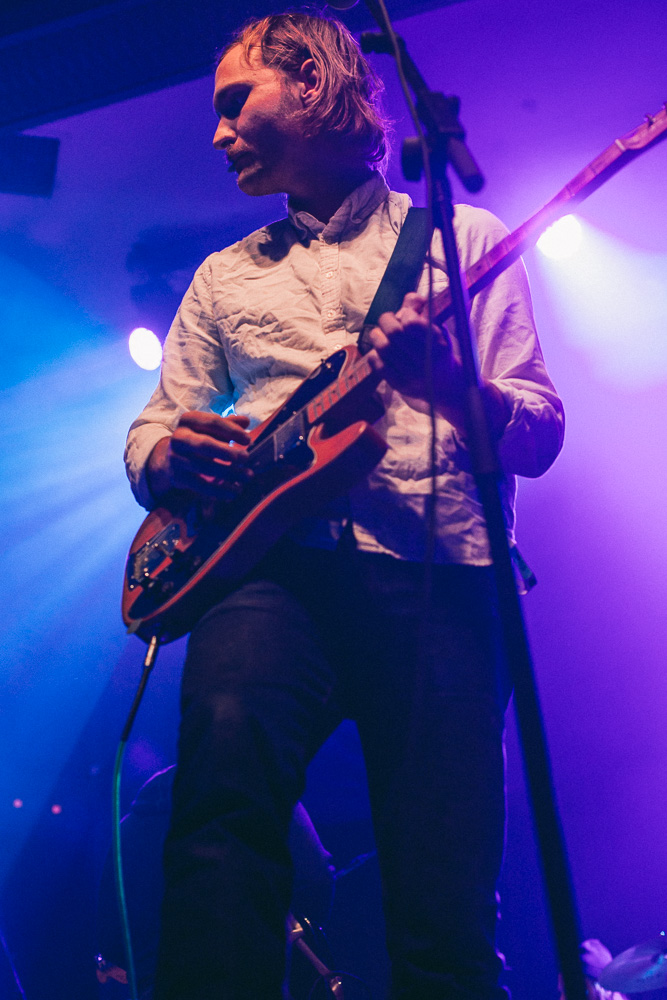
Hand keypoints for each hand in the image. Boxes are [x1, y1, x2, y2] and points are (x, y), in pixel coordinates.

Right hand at [146, 411, 251, 500]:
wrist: (172, 456)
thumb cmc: (199, 437)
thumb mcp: (211, 427)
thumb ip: (229, 423)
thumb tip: (246, 421)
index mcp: (188, 420)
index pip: (213, 423)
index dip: (232, 431)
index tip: (248, 440)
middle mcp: (178, 438)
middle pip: (205, 445)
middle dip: (227, 452)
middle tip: (246, 457)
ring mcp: (175, 458)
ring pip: (204, 467)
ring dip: (229, 473)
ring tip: (247, 476)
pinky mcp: (177, 477)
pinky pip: (200, 485)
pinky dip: (219, 490)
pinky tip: (234, 491)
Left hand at [368, 292, 509, 438]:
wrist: (447, 386)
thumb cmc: (439, 351)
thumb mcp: (439, 329)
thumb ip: (424, 311)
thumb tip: (411, 298)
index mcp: (438, 345)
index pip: (411, 323)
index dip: (405, 313)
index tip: (407, 315)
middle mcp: (425, 361)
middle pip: (394, 333)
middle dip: (386, 320)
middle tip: (388, 320)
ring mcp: (412, 375)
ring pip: (383, 347)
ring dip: (378, 335)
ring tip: (382, 334)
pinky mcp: (400, 386)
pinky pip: (378, 365)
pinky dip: (374, 353)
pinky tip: (381, 351)